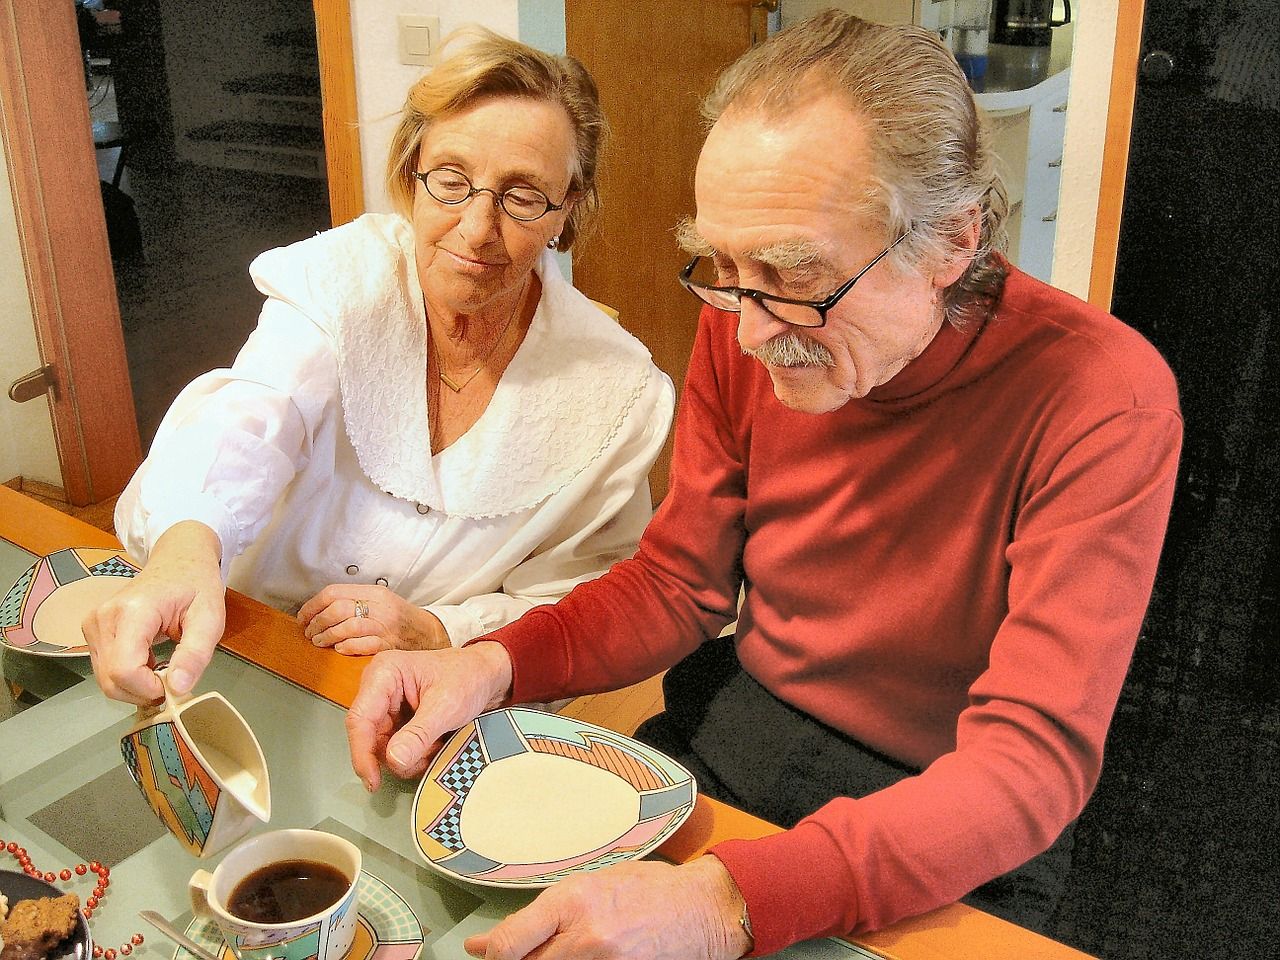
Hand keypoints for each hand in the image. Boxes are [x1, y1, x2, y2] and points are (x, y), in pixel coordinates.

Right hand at [82, 521, 224, 703]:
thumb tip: (178, 688)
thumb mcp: (210, 617)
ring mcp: (93, 624)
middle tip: (173, 681)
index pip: (124, 669)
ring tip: (165, 667)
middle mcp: (103, 617)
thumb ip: (195, 653)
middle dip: (143, 691)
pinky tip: (150, 662)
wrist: (179, 559)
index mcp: (133, 611)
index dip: (149, 688)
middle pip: (111, 679)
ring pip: (106, 679)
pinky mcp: (92, 630)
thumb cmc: (197, 584)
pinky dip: (129, 676)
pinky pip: (105, 669)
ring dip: (136, 686)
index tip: (175, 685)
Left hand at [297, 585, 448, 654]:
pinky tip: (340, 649)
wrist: (429, 634)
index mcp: (375, 593)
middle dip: (317, 622)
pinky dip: (346, 647)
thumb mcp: (381, 601)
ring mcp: (385, 626)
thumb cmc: (401, 619)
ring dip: (327, 636)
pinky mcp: (389, 645)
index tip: (304, 616)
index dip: (313, 605)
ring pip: (347, 627)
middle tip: (310, 632)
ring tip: (319, 641)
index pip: (334, 592)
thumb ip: (355, 600)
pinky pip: (362, 645)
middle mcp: (380, 607)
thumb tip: (320, 608)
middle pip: (337, 609)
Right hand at [345, 643, 512, 790]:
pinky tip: (434, 745)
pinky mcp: (397, 720)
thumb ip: (419, 734)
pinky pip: (396, 749)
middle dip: (399, 755)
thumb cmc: (468, 677)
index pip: (360, 719)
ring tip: (437, 744)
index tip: (373, 779)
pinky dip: (415, 755)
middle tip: (430, 752)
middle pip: (371, 738)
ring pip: (384, 748)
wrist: (486, 675)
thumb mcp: (446, 706)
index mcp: (384, 673)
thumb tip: (394, 760)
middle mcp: (379, 689)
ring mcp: (387, 706)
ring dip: (410, 757)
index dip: (362, 753)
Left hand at [463, 856, 752, 959]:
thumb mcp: (597, 884)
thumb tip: (498, 936)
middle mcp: (586, 937)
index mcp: (575, 901)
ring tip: (554, 954)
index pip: (510, 941)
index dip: (489, 953)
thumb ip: (549, 911)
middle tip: (512, 956)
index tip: (481, 952)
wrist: (704, 910)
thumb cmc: (653, 889)